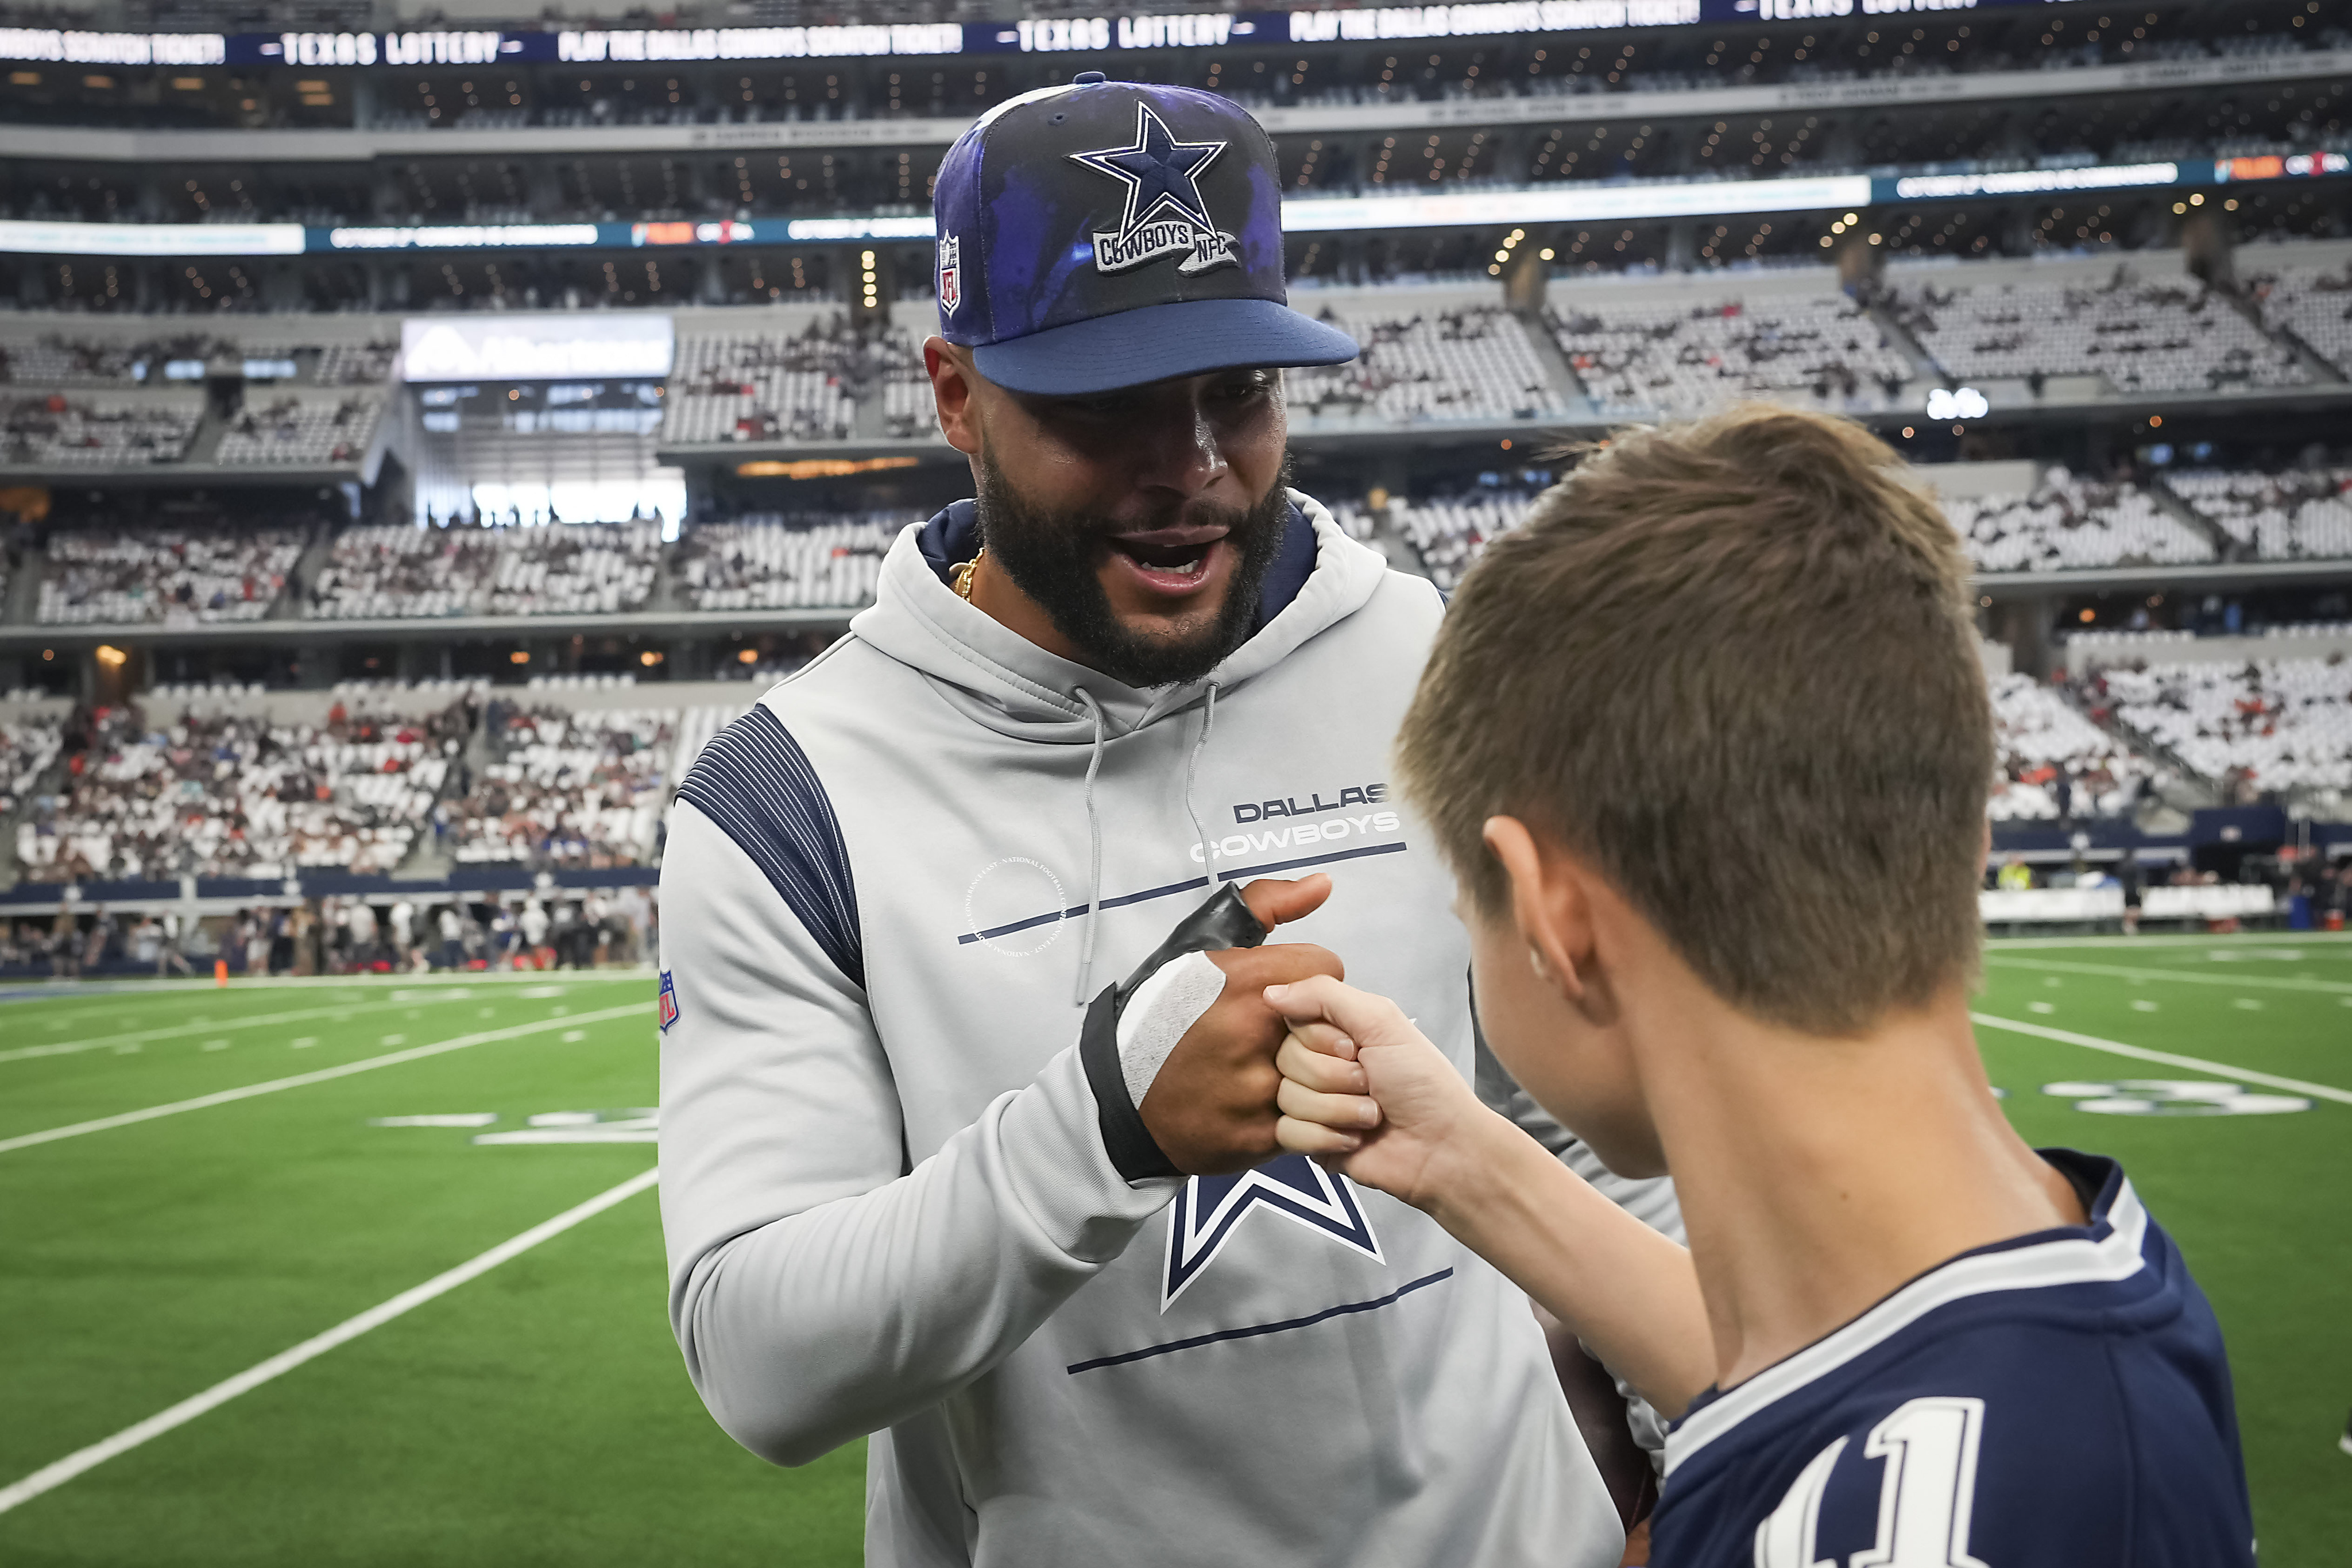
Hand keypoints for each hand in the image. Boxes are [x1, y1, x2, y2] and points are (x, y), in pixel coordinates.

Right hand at [1135, 875, 1341, 1175]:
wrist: (1118, 1097)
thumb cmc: (1161, 1016)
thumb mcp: (1201, 945)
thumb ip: (1268, 906)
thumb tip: (1322, 884)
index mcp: (1242, 981)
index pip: (1327, 969)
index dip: (1311, 977)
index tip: (1287, 991)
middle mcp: (1250, 1034)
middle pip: (1336, 1024)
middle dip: (1320, 1028)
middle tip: (1291, 1032)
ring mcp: (1255, 1090)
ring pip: (1335, 1080)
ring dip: (1325, 1076)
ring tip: (1294, 1070)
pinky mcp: (1257, 1135)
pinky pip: (1316, 1125)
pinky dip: (1311, 1118)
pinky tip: (1284, 1102)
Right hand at [1264, 974, 1486, 1210]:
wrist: (1441, 1147)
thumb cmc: (1424, 1084)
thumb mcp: (1382, 1021)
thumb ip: (1325, 996)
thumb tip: (1271, 992)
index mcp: (1338, 1032)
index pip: (1293, 1022)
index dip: (1321, 1040)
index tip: (1354, 1050)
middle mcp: (1322, 1065)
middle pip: (1286, 1060)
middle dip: (1333, 1077)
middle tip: (1369, 1084)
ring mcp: (1315, 1104)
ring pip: (1287, 1098)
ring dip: (1337, 1110)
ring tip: (1370, 1115)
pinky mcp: (1312, 1141)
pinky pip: (1287, 1133)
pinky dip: (1325, 1137)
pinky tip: (1354, 1139)